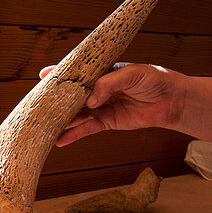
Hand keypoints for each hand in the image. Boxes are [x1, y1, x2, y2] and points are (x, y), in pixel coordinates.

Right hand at [43, 63, 188, 145]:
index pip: (78, 73)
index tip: (43, 76)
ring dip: (62, 120)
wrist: (173, 100)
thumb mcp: (132, 74)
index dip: (60, 74)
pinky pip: (87, 128)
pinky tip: (60, 140)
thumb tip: (90, 99)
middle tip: (38, 106)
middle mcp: (99, 89)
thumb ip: (109, 84)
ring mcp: (102, 106)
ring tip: (44, 126)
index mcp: (103, 72)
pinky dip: (74, 135)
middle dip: (56, 100)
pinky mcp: (108, 122)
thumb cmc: (156, 80)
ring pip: (77, 114)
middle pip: (73, 96)